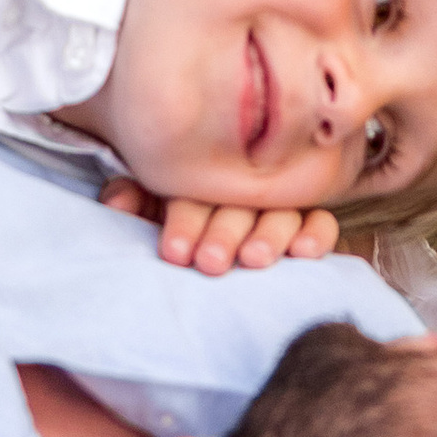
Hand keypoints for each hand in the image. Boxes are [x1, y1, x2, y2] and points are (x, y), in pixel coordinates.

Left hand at [100, 181, 341, 276]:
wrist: (204, 226)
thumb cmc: (172, 217)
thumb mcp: (149, 204)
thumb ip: (133, 198)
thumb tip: (116, 203)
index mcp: (203, 174)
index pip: (198, 192)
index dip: (185, 221)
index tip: (173, 251)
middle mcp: (244, 185)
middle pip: (240, 203)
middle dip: (223, 234)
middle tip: (209, 262)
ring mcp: (278, 202)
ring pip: (280, 211)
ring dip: (269, 234)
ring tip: (253, 259)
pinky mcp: (308, 220)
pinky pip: (320, 221)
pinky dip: (314, 233)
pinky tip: (303, 252)